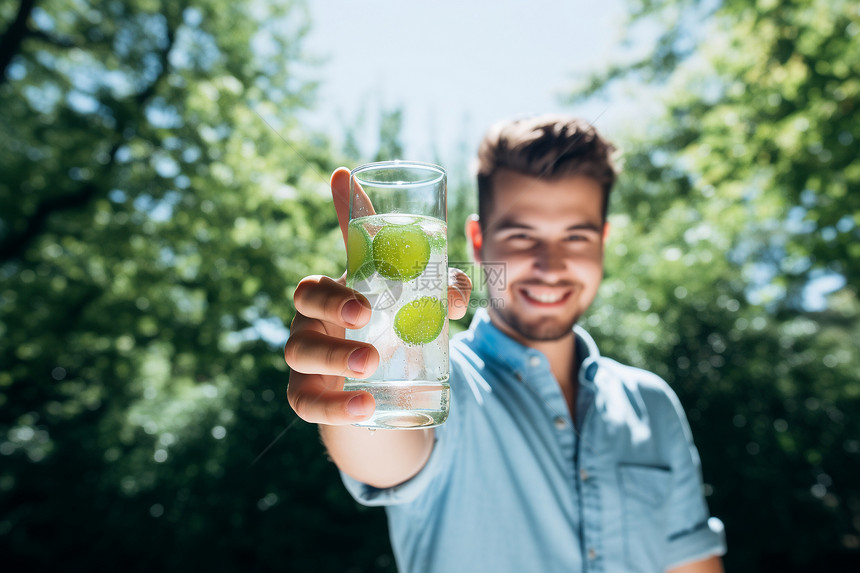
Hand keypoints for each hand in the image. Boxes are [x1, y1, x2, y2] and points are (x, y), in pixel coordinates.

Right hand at [284, 167, 471, 424]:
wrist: (378, 375)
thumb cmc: (391, 324)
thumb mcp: (414, 304)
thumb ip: (440, 292)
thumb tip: (456, 301)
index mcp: (328, 298)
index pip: (312, 291)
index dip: (331, 299)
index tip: (363, 311)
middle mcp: (308, 327)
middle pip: (301, 330)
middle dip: (334, 344)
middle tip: (372, 357)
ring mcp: (303, 363)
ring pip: (301, 363)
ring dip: (334, 370)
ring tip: (370, 384)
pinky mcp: (305, 394)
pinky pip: (307, 404)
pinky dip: (332, 409)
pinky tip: (362, 410)